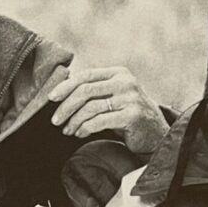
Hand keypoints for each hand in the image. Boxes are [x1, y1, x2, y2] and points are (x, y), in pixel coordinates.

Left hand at [49, 66, 167, 152]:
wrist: (156, 132)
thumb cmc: (127, 114)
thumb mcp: (112, 96)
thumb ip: (94, 90)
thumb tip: (60, 91)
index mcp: (118, 73)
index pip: (86, 76)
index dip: (66, 86)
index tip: (51, 98)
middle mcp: (125, 82)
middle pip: (85, 91)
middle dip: (66, 106)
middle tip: (55, 120)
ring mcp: (130, 98)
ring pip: (90, 108)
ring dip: (74, 121)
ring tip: (67, 130)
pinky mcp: (132, 115)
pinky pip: (100, 121)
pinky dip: (85, 128)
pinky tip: (80, 133)